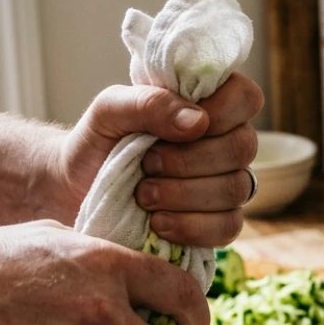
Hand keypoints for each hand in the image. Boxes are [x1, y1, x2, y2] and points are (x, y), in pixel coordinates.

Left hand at [47, 74, 264, 246]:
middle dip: (189, 160)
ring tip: (143, 195)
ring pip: (235, 189)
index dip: (222, 112)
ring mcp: (227, 185)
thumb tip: (198, 121)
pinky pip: (228, 227)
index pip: (246, 97)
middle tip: (147, 163)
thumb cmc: (98, 142)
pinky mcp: (218, 223)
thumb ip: (149, 103)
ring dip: (183, 194)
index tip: (180, 127)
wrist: (77, 189)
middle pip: (242, 148)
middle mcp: (226, 143)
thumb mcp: (110, 111)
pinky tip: (158, 223)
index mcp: (208, 105)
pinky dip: (190, 227)